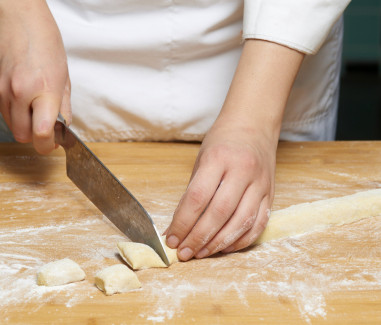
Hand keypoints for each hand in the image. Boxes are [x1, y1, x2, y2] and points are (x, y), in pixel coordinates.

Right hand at [0, 0, 70, 153]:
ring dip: (26, 125)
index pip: (41, 133)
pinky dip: (16, 114)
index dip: (48, 145)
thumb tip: (63, 129)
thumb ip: (64, 109)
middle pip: (24, 136)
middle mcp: (19, 93)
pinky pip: (4, 113)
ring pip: (13, 126)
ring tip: (38, 110)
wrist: (21, 22)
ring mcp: (3, 91)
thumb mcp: (65, 80)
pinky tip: (26, 102)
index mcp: (44, 91)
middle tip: (48, 128)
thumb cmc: (47, 46)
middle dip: (37, 138)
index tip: (54, 143)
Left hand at [165, 39, 303, 260]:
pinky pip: (258, 224)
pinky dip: (241, 240)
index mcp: (219, 158)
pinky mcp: (271, 193)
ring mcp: (260, 184)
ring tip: (201, 254)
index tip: (172, 238)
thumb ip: (194, 190)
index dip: (182, 223)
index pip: (198, 198)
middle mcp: (242, 171)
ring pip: (241, 222)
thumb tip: (181, 224)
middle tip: (184, 253)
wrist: (254, 124)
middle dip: (198, 238)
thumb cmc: (223, 140)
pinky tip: (225, 247)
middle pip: (219, 213)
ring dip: (219, 244)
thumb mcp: (202, 158)